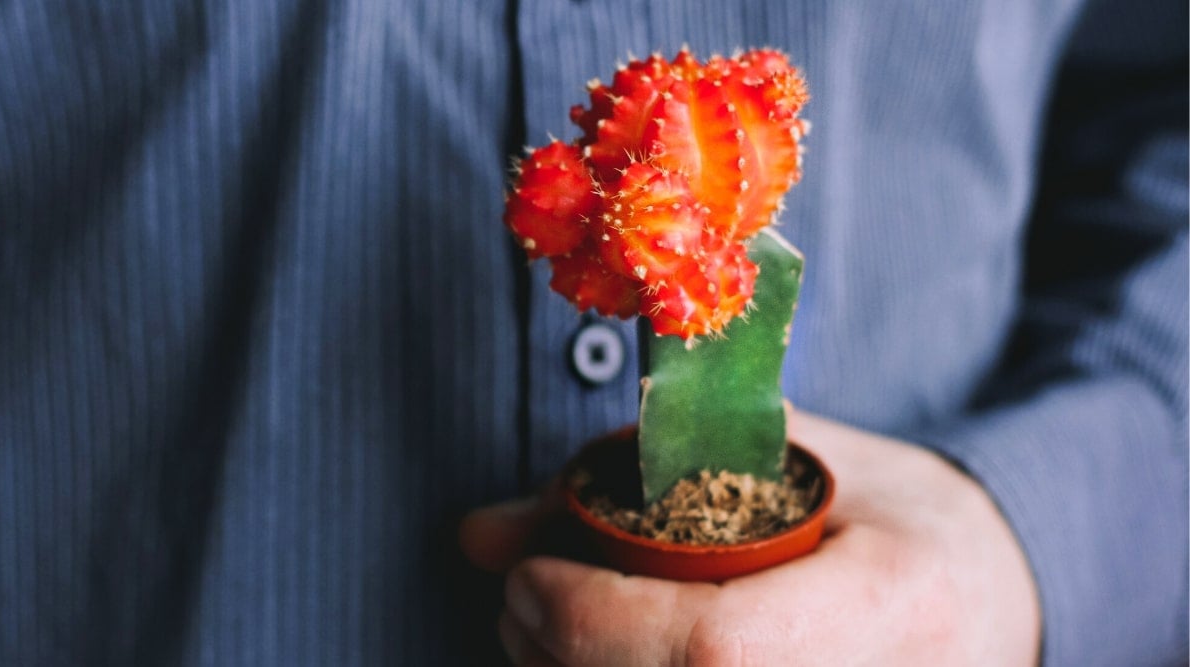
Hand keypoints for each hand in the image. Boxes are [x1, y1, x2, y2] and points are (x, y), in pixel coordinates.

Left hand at [460, 410, 1040, 665]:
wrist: (998, 591)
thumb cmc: (894, 514)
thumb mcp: (787, 459)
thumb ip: (640, 480)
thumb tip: (476, 535)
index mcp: (895, 598)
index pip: (717, 650)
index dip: (595, 622)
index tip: (531, 576)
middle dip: (564, 659)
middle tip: (520, 600)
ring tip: (548, 634)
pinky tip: (596, 659)